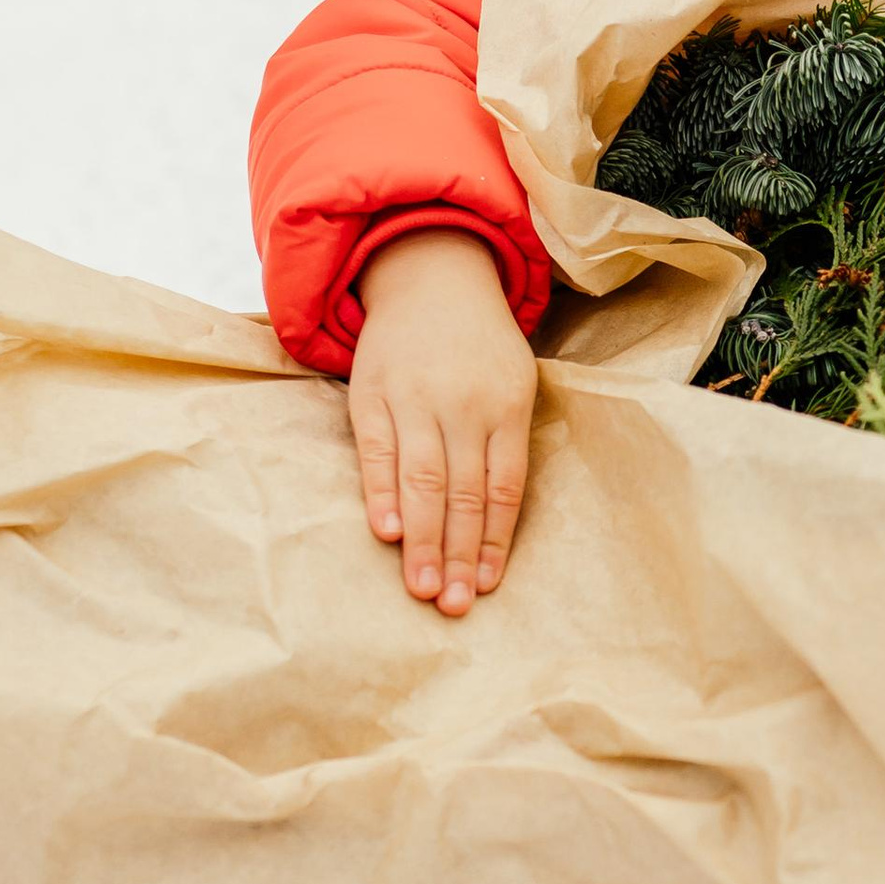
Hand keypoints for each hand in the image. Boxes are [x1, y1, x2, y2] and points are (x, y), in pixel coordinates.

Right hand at [348, 233, 537, 616]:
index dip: (493, 540)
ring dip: (423, 540)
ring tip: (421, 587)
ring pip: (422, 481)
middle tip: (452, 606)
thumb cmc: (479, 349)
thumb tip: (493, 524)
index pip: (504, 487)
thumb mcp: (513, 384)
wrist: (431, 277)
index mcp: (508, 406)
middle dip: (458, 554)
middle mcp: (463, 405)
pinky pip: (377, 452)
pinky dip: (383, 494)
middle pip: (463, 492)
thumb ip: (505, 445)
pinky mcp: (372, 395)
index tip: (486, 586)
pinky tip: (388, 532)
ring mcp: (415, 399)